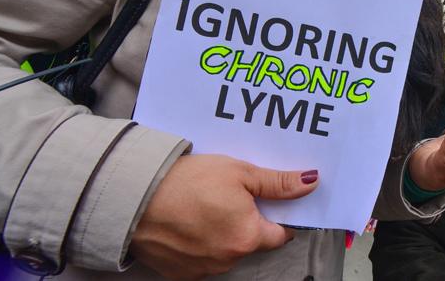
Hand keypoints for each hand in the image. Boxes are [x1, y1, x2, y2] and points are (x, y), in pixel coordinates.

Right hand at [130, 154, 318, 279]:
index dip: (279, 216)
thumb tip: (311, 183)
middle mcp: (229, 259)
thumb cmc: (187, 182)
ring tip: (205, 205)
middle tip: (230, 196)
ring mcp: (203, 269)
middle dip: (246, 222)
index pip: (280, 234)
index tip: (269, 201)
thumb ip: (277, 183)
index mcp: (248, 237)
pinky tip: (188, 221)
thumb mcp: (239, 173)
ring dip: (222, 233)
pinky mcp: (179, 273)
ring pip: (226, 251)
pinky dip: (199, 243)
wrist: (133, 198)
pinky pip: (200, 259)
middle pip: (251, 242)